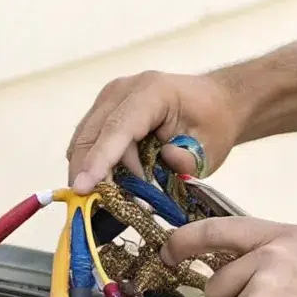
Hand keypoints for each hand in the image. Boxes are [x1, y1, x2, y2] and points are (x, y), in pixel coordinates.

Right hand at [65, 70, 247, 192]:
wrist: (214, 102)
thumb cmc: (213, 124)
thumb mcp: (211, 147)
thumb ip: (189, 160)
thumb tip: (164, 162)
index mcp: (152, 92)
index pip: (117, 128)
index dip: (99, 159)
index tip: (82, 188)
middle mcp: (123, 90)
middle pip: (91, 135)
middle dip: (89, 173)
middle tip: (98, 207)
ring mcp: (109, 98)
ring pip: (84, 140)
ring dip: (94, 171)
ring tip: (119, 192)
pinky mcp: (103, 110)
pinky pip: (88, 141)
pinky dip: (95, 164)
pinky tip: (114, 181)